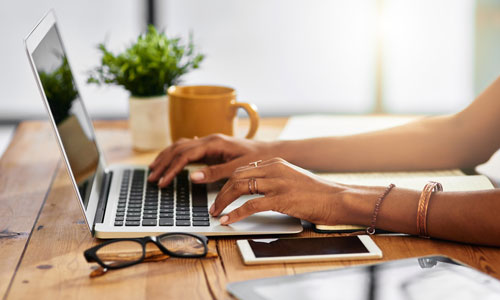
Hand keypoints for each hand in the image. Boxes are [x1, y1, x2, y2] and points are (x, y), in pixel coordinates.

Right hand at [148, 134, 277, 186]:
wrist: (270, 152)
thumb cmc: (257, 159)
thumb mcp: (237, 168)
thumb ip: (215, 173)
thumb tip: (192, 177)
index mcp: (214, 143)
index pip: (185, 155)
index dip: (171, 169)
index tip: (163, 182)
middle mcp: (209, 139)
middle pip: (178, 148)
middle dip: (163, 163)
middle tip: (151, 178)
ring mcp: (209, 142)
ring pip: (180, 146)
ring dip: (166, 157)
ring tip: (154, 169)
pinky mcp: (211, 147)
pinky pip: (188, 148)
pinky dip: (175, 154)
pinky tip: (170, 159)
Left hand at [210, 157, 351, 224]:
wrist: (337, 198)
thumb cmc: (317, 193)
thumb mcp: (292, 179)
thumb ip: (274, 180)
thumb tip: (254, 191)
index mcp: (275, 162)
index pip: (243, 169)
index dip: (227, 182)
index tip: (219, 194)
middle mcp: (274, 169)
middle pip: (237, 176)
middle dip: (221, 192)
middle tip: (214, 206)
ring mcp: (277, 183)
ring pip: (239, 188)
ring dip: (224, 201)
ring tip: (216, 212)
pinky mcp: (281, 198)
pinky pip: (250, 205)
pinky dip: (235, 213)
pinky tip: (229, 219)